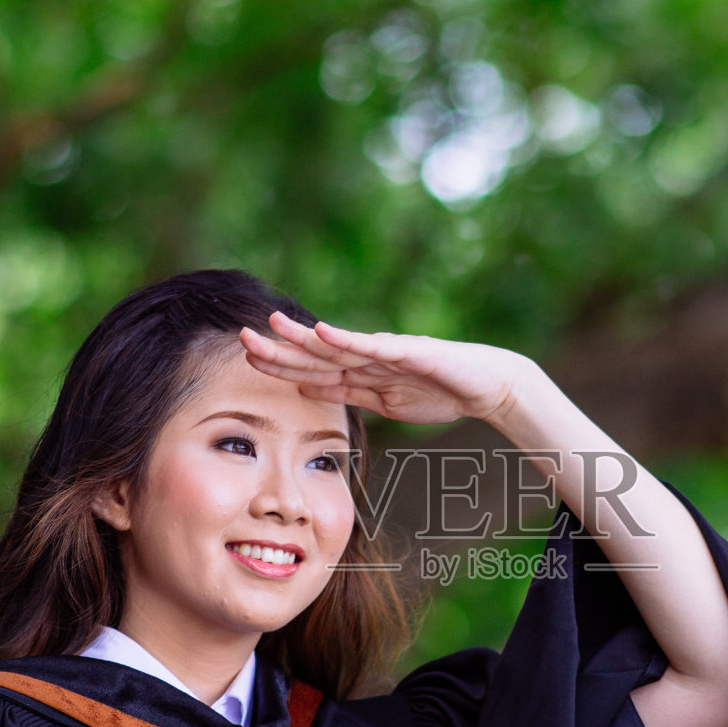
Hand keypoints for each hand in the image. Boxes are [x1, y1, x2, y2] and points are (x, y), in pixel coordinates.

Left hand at [238, 312, 538, 426]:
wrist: (485, 385)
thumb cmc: (437, 390)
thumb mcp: (381, 400)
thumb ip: (346, 392)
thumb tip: (305, 390)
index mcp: (360, 369)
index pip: (312, 367)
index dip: (280, 362)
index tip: (246, 357)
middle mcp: (368, 355)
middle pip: (317, 352)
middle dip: (281, 348)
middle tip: (243, 339)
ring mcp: (388, 352)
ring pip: (339, 346)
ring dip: (305, 338)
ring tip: (274, 326)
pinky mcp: (411, 351)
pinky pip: (375, 347)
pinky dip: (349, 340)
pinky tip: (324, 331)